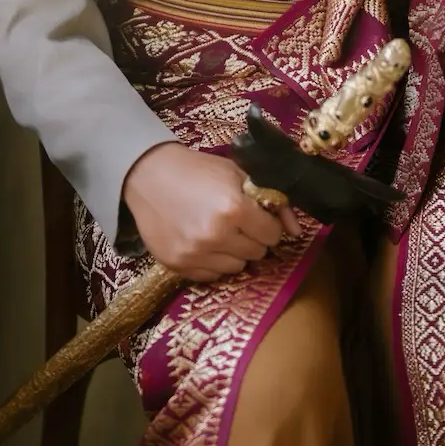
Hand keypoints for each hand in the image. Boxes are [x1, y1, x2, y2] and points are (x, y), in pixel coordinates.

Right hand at [122, 142, 299, 280]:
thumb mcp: (238, 175)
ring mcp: (195, 254)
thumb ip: (273, 200)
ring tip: (218, 232)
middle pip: (257, 253)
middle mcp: (216, 236)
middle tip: (236, 222)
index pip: (272, 235)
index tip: (256, 216)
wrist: (148, 175)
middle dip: (253, 238)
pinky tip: (202, 242)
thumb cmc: (197, 170)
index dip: (267, 224)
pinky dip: (213, 262)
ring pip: (236, 267)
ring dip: (233, 251)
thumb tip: (296, 230)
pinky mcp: (178, 266)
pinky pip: (212, 275)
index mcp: (234, 209)